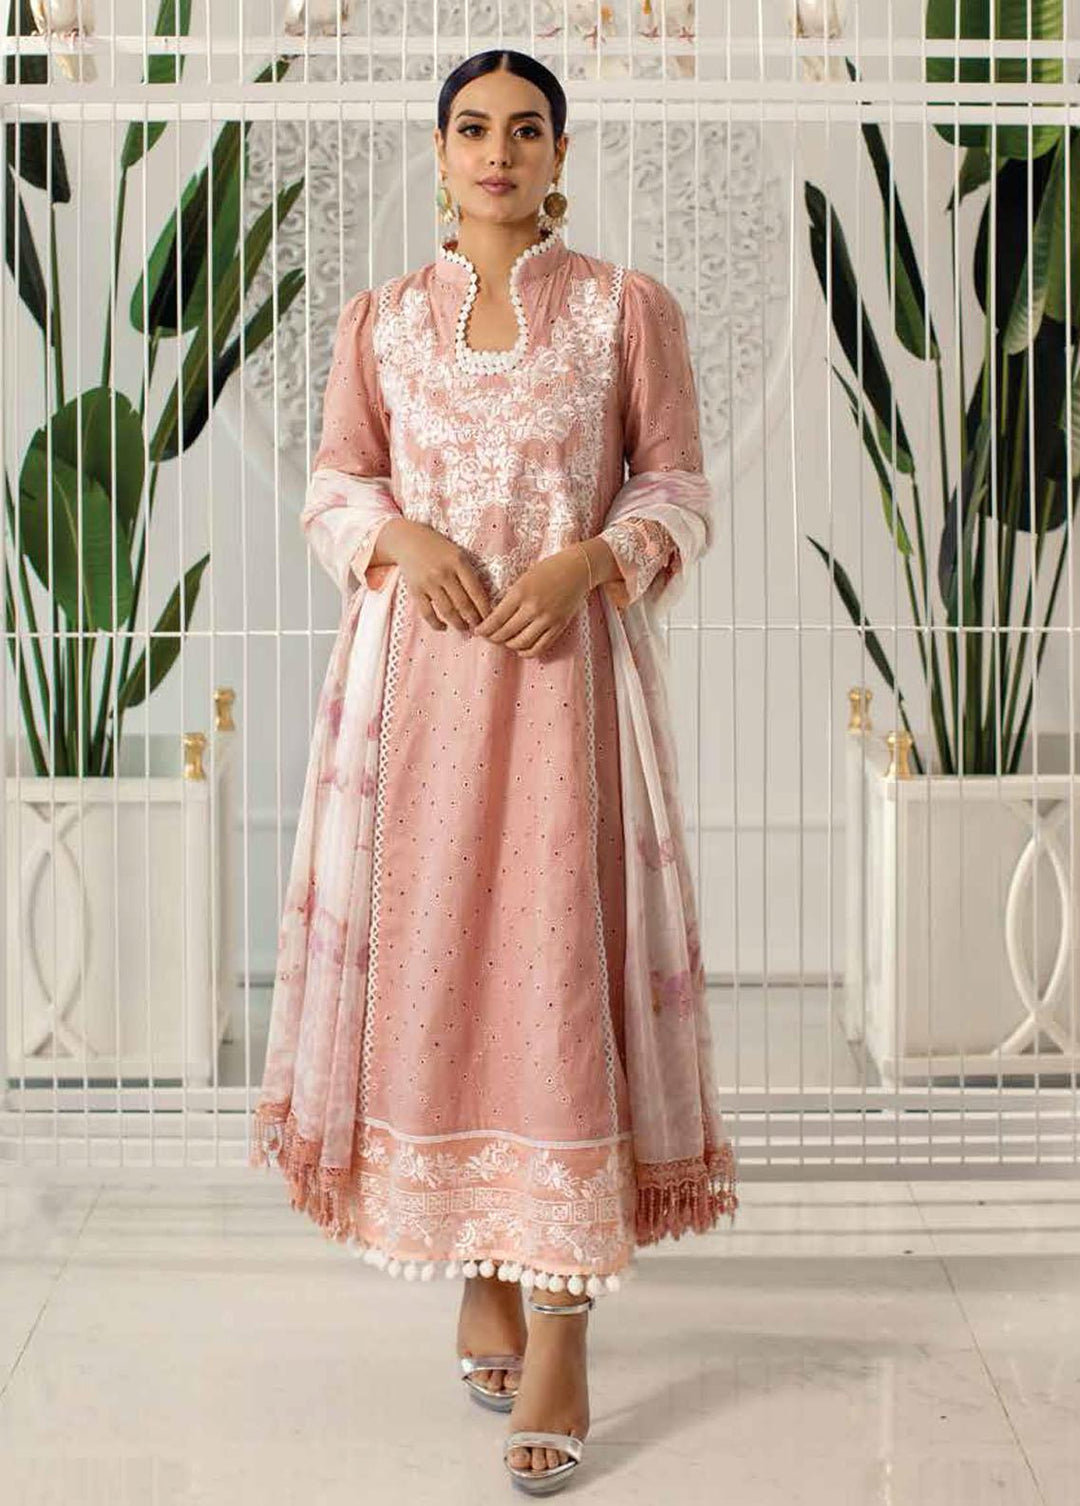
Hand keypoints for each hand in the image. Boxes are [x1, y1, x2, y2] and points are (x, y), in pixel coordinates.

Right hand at [392, 521, 490, 633]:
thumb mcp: (457, 553)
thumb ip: (468, 573)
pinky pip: (427, 613)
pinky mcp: (415, 590)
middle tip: (480, 628)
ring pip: (447, 611)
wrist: (408, 540)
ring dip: (458, 624)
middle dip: (474, 620)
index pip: (476, 591)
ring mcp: (428, 583)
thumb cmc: (437, 547)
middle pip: (463, 604)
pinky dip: (437, 624)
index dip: (485, 609)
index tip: (491, 619)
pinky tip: (444, 627)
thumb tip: (483, 600)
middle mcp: (444, 573)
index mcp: (458, 562)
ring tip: (465, 629)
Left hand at [473, 547, 590, 657]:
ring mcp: (547, 619)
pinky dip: (527, 651)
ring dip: (509, 645)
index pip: (496, 619)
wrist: (578, 568)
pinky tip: (520, 648)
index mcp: (520, 592)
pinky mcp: (559, 627)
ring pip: (521, 643)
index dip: (484, 629)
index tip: (478, 631)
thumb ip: (511, 598)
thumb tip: (495, 618)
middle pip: (505, 633)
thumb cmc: (549, 569)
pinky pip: (540, 647)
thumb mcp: (524, 578)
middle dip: (493, 638)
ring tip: (504, 641)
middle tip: (488, 637)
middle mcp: (533, 608)